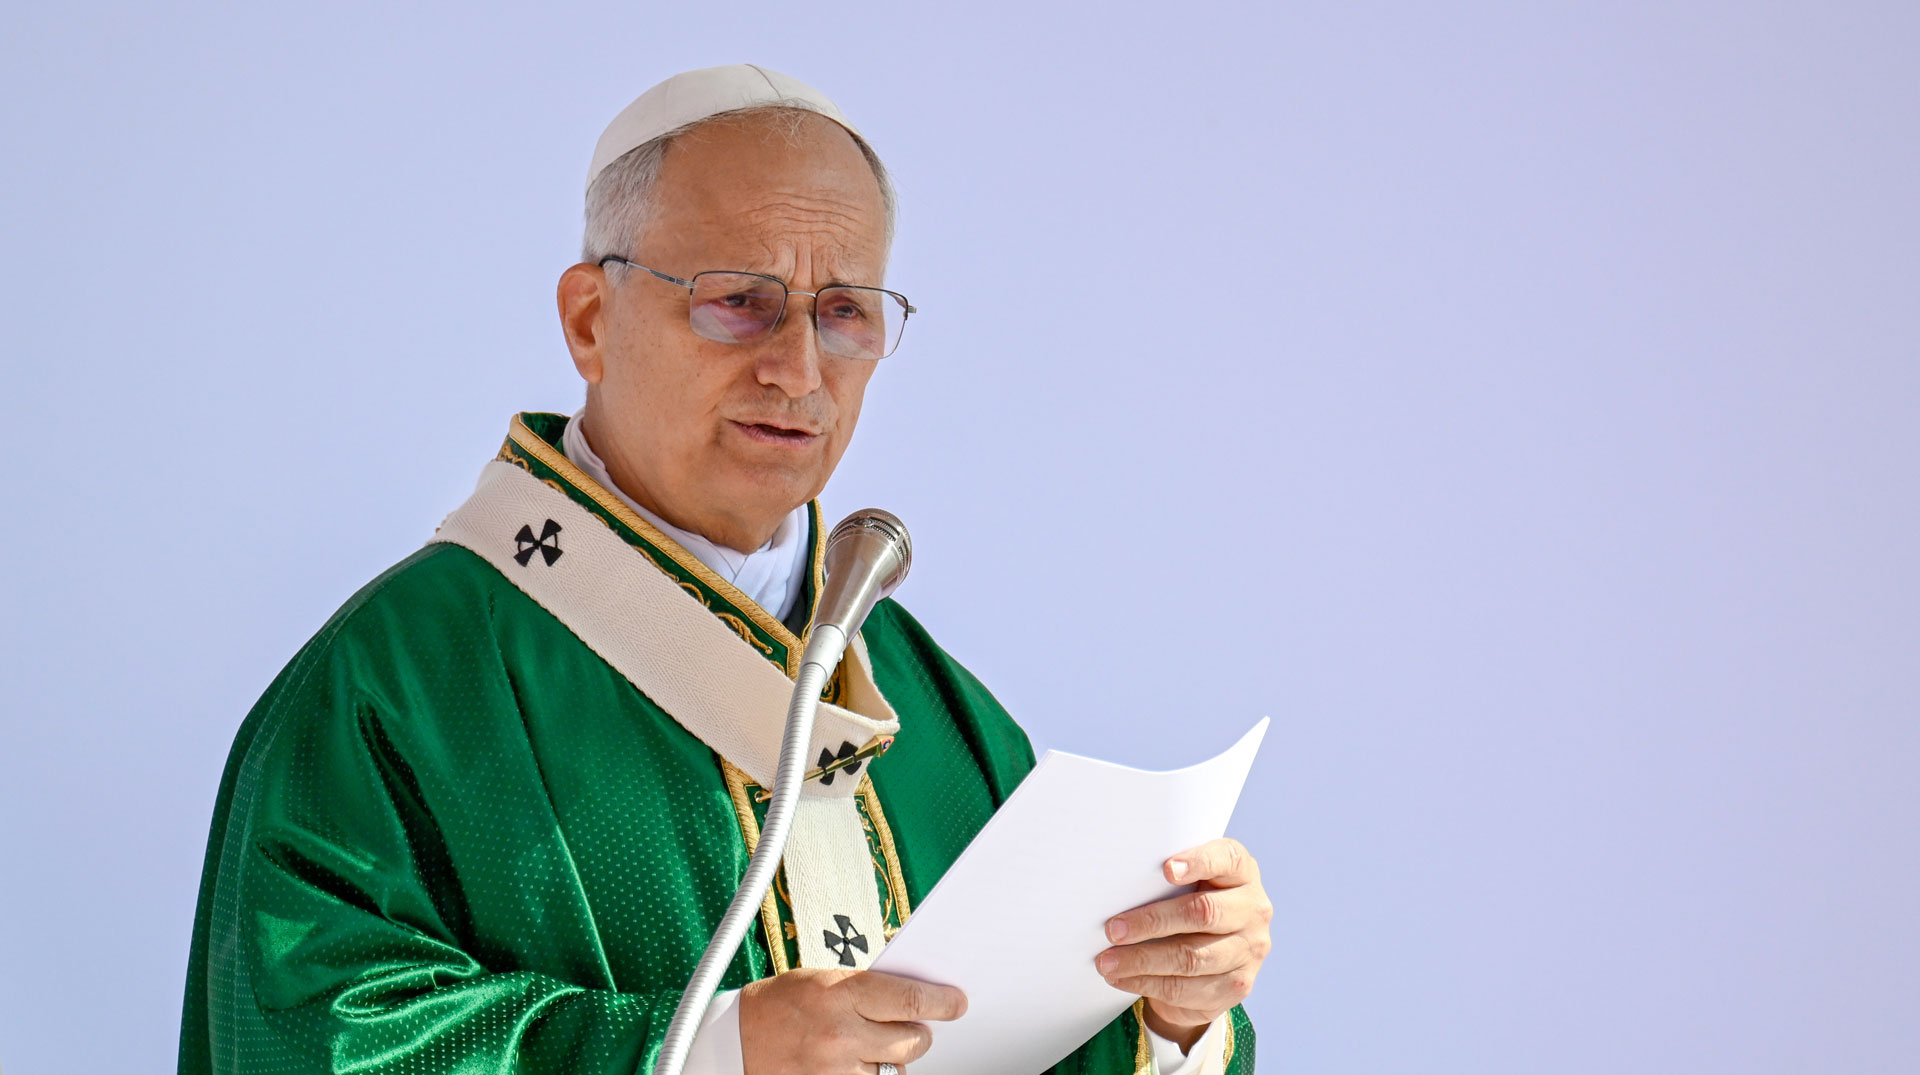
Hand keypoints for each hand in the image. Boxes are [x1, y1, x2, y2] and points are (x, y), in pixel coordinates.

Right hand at [738, 968, 966, 1074]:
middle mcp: (840, 1034)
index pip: (910, 1000)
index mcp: (840, 993)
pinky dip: (870, 1074)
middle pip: (912, 1040)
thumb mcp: (824, 980)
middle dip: (917, 1033)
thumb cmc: (781, 1003)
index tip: (957, 1003)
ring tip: (867, 1046)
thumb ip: (868, 989)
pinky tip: (856, 1063)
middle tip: (910, 1027)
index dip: (942, 1003)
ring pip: (894, 1070)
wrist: (737, 1040)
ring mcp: (835, 1069)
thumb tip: (915, 996)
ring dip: (890, 1059)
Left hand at [1095, 838, 1271, 1049]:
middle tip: (1113, 929)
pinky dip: (1147, 983)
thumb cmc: (1190, 907)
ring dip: (1142, 960)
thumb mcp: (1187, 885)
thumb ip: (1168, 878)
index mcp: (1243, 873)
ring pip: (1191, 957)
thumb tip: (1117, 885)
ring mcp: (1250, 950)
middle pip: (1203, 913)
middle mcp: (1254, 910)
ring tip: (1107, 961)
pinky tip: (1122, 977)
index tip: (1166, 869)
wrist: (1213, 960)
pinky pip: (1187, 988)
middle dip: (1152, 921)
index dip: (1199, 862)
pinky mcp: (1238, 986)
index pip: (1228, 859)